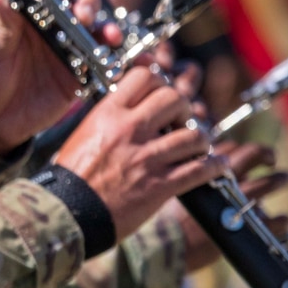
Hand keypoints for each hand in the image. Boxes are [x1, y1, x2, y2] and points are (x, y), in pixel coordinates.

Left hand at [0, 0, 109, 153]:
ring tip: (109, 35)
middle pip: (81, 3)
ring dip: (108, 28)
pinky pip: (106, 64)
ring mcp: (69, 50)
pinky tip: (136, 60)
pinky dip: (123, 60)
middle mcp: (53, 26)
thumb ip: (2, 23)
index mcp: (29, 13)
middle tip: (82, 15)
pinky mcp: (80, 76)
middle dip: (87, 4)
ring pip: (97, 30)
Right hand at [54, 65, 227, 237]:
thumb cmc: (74, 173)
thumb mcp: (86, 132)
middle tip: (181, 119)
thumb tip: (135, 106)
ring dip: (201, 139)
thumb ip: (111, 116)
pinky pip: (199, 170)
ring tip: (198, 144)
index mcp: (108, 114)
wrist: (69, 210)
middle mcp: (129, 130)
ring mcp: (146, 158)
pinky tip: (217, 164)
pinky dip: (215, 166)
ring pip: (193, 135)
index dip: (160, 81)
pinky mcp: (160, 185)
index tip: (162, 93)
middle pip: (174, 99)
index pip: (144, 77)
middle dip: (184, 107)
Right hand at [173, 140, 287, 271]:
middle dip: (265, 153)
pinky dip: (283, 220)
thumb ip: (187, 177)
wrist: (166, 246)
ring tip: (285, 179)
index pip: (227, 147)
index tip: (240, 155)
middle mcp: (223, 180)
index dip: (235, 149)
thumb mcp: (171, 188)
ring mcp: (239, 203)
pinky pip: (278, 221)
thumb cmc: (164, 219)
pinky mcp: (251, 228)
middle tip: (270, 159)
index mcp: (204, 168)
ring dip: (281, 179)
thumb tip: (199, 171)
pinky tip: (284, 221)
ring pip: (269, 183)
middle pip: (252, 153)